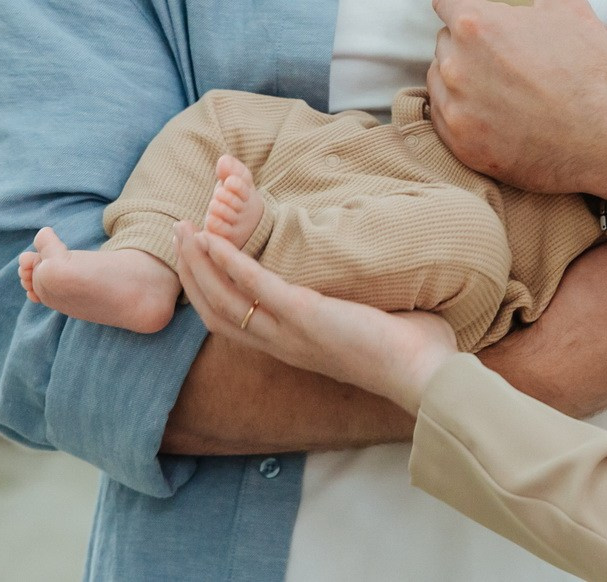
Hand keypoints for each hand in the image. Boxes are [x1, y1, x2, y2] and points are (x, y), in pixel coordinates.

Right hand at [170, 222, 457, 411]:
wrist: (426, 374)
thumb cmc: (411, 352)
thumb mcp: (368, 325)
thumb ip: (357, 304)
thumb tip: (378, 275)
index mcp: (294, 347)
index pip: (234, 324)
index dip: (210, 291)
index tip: (200, 260)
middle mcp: (283, 344)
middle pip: (216, 312)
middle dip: (192, 272)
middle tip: (180, 235)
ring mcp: (290, 332)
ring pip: (223, 301)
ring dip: (199, 263)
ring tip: (185, 230)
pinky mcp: (304, 315)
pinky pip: (254, 286)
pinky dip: (229, 262)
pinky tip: (213, 239)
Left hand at [430, 0, 606, 200]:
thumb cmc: (590, 68)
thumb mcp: (568, 5)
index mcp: (476, 25)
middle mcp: (456, 67)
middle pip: (445, 39)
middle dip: (465, 36)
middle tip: (498, 43)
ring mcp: (456, 110)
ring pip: (441, 79)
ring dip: (460, 73)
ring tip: (496, 78)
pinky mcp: (462, 146)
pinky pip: (446, 118)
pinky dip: (461, 110)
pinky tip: (491, 109)